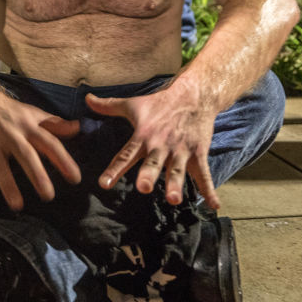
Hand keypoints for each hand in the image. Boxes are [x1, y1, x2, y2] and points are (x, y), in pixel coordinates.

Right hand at [0, 93, 80, 211]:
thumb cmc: (7, 109)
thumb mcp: (32, 113)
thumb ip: (54, 123)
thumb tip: (79, 128)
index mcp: (28, 127)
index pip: (49, 143)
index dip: (63, 160)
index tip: (75, 179)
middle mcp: (11, 134)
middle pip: (26, 155)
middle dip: (37, 174)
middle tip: (48, 195)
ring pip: (0, 166)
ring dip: (8, 185)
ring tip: (17, 206)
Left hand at [86, 83, 219, 208]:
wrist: (193, 95)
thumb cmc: (160, 102)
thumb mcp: (133, 104)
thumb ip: (109, 106)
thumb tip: (86, 99)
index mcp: (143, 136)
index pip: (125, 155)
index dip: (114, 169)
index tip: (103, 184)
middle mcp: (160, 145)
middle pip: (152, 163)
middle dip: (148, 175)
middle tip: (143, 188)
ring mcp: (180, 150)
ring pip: (177, 170)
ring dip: (175, 184)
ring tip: (173, 199)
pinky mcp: (198, 153)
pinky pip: (204, 174)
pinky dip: (210, 190)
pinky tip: (215, 206)